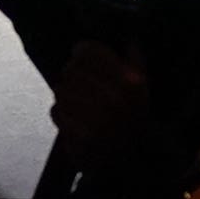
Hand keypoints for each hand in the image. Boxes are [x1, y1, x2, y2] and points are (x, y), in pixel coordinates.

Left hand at [45, 42, 150, 160]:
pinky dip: (61, 113)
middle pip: (70, 69)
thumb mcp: (143, 89)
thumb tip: (129, 36)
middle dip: (71, 75)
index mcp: (130, 83)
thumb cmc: (134, 119)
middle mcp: (114, 100)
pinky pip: (56, 112)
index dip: (80, 51)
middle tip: (77, 83)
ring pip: (60, 89)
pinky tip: (72, 118)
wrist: (133, 162)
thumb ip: (135, 61)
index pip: (88, 51)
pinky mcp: (80, 139)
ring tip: (75, 102)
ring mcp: (96, 122)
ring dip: (65, 94)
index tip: (79, 56)